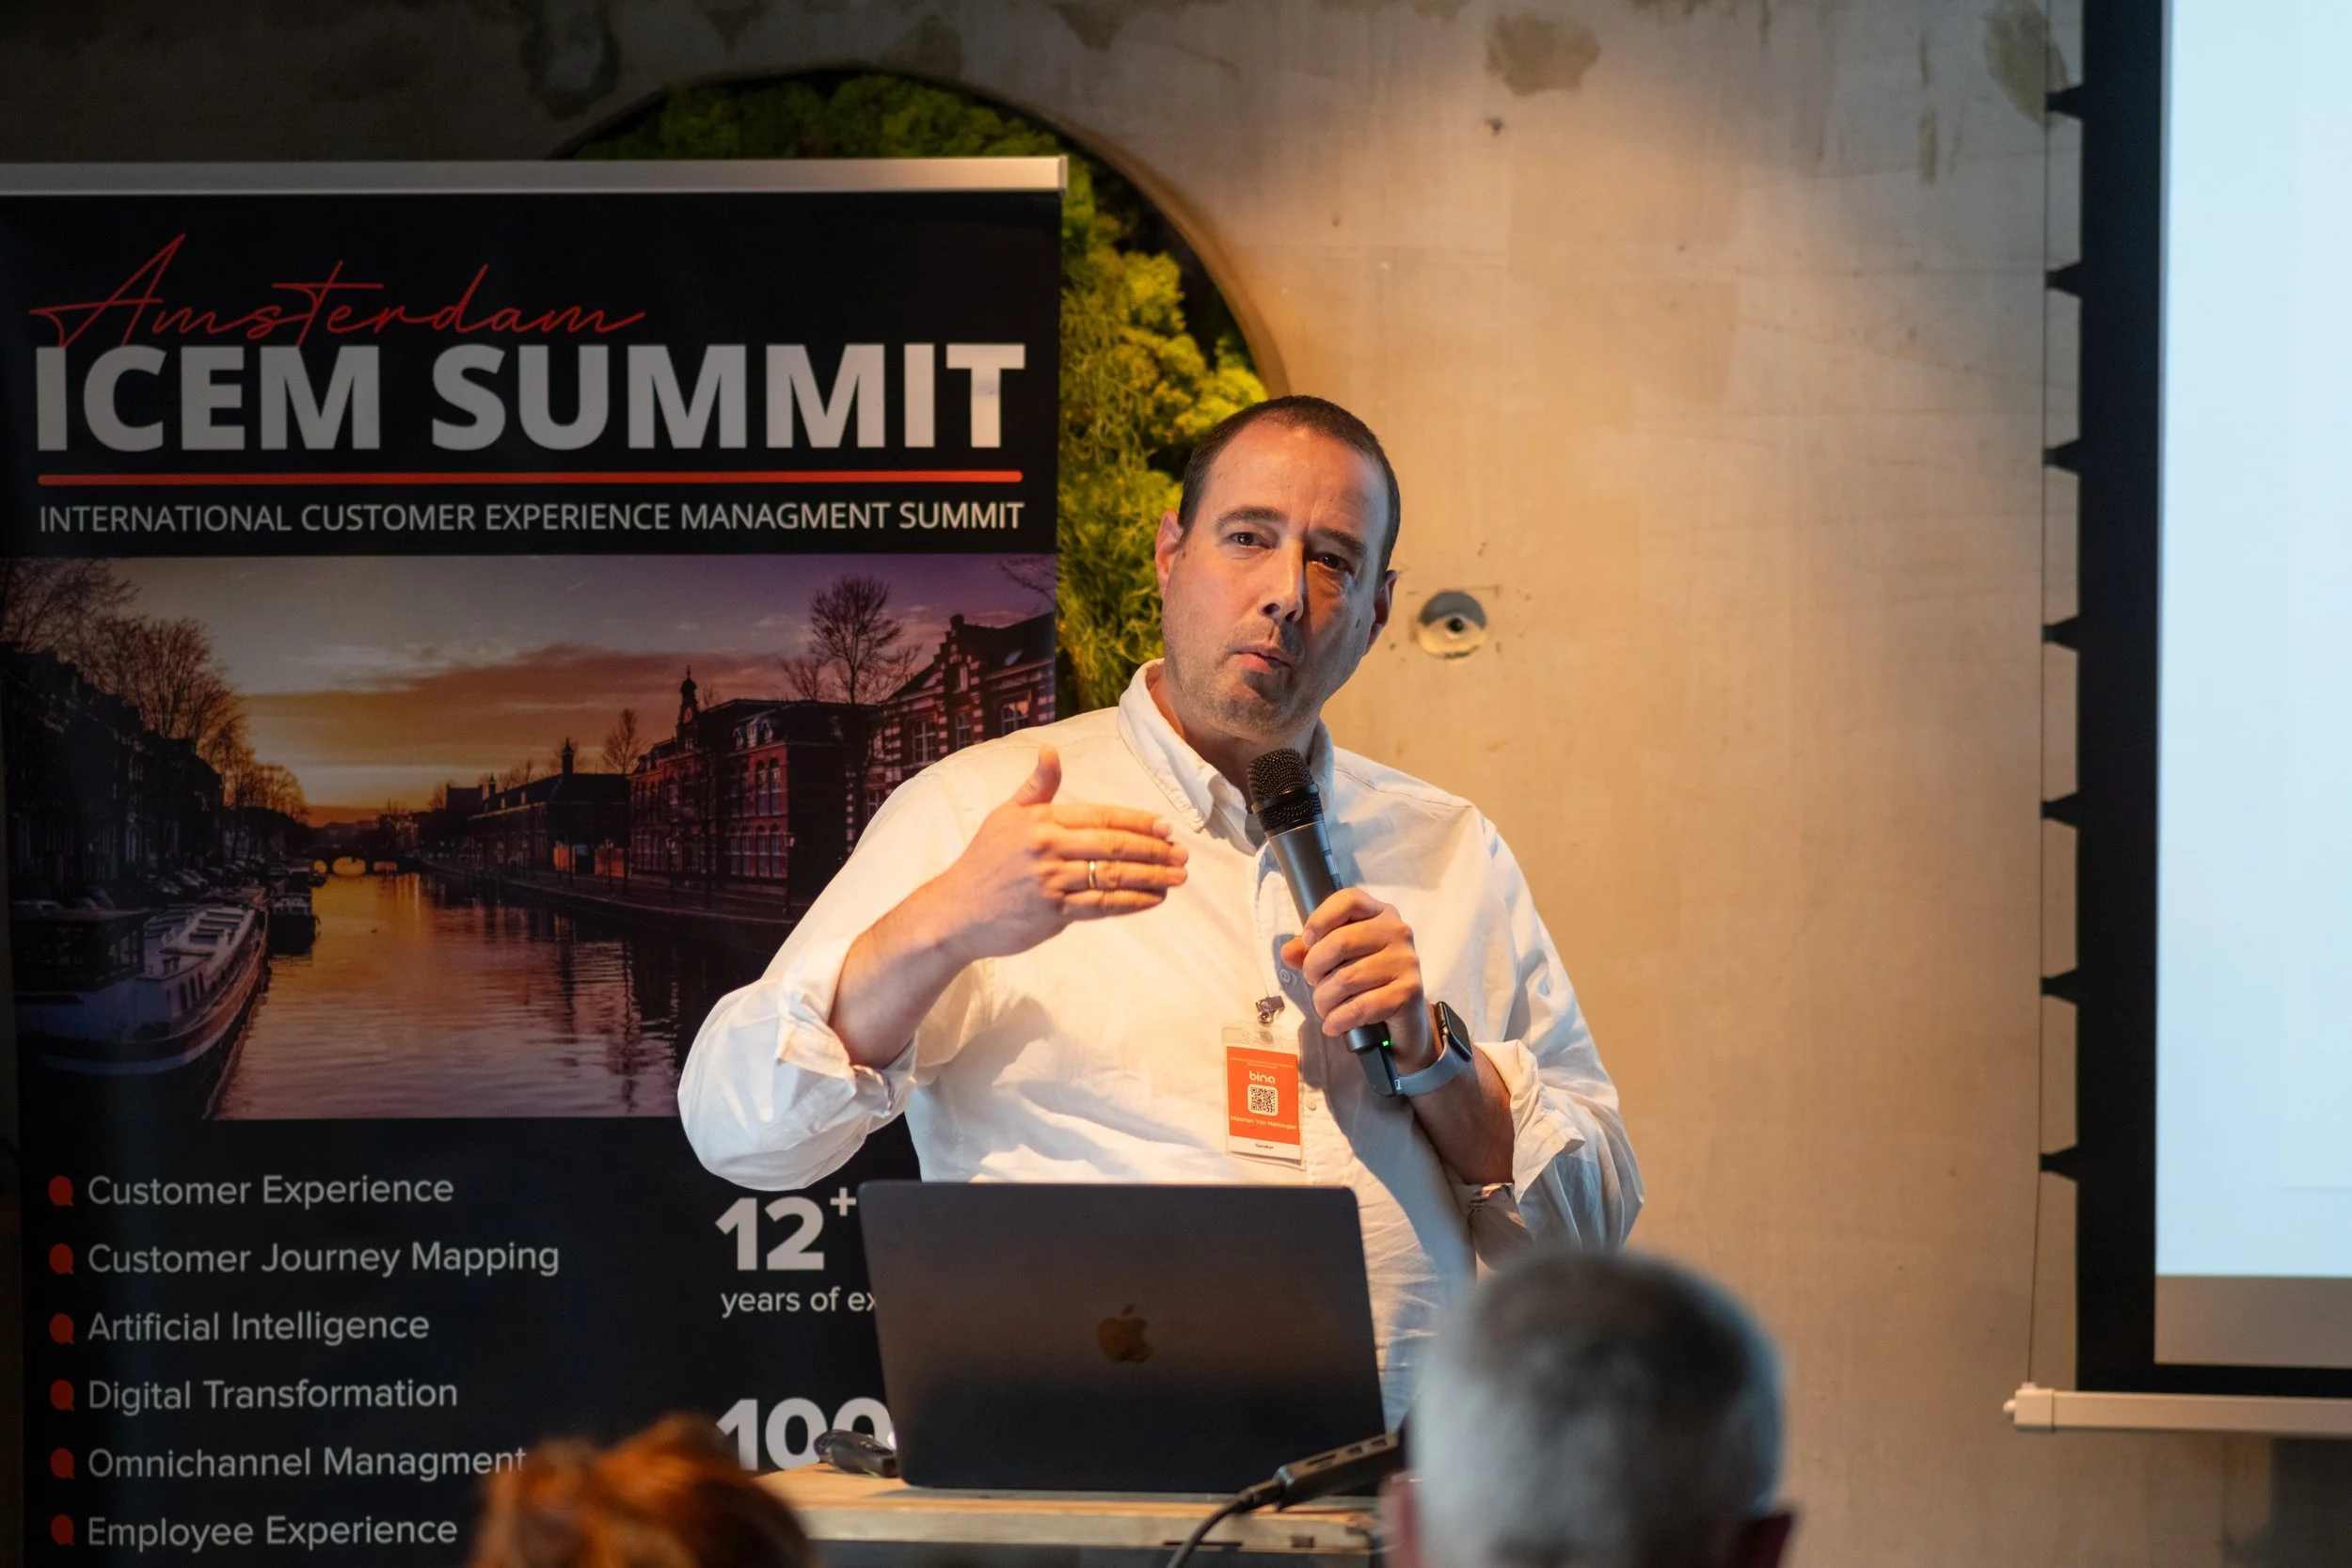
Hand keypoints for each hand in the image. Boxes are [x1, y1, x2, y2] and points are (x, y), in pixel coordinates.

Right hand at [927, 746, 1188, 961]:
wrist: (955, 911)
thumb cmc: (983, 861)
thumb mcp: (1005, 816)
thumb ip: (1037, 788)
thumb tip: (1050, 752)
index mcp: (1041, 820)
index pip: (1102, 817)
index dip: (1139, 822)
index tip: (1166, 827)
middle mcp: (1048, 847)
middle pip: (1114, 845)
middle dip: (1154, 850)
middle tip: (1182, 854)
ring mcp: (1051, 881)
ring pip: (1114, 876)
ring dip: (1152, 877)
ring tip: (1177, 878)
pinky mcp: (1053, 913)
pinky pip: (1102, 906)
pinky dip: (1133, 902)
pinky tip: (1153, 900)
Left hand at [1280, 888, 1433, 1068]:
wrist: (1404, 1018)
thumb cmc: (1367, 981)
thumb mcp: (1338, 961)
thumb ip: (1311, 952)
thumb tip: (1289, 953)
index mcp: (1379, 914)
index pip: (1349, 900)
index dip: (1321, 918)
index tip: (1307, 941)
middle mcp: (1397, 931)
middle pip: (1341, 941)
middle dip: (1314, 968)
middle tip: (1313, 982)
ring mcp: (1406, 961)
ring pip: (1347, 979)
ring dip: (1323, 1000)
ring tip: (1324, 1008)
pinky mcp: (1408, 992)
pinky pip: (1361, 1006)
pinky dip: (1338, 1019)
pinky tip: (1332, 1025)